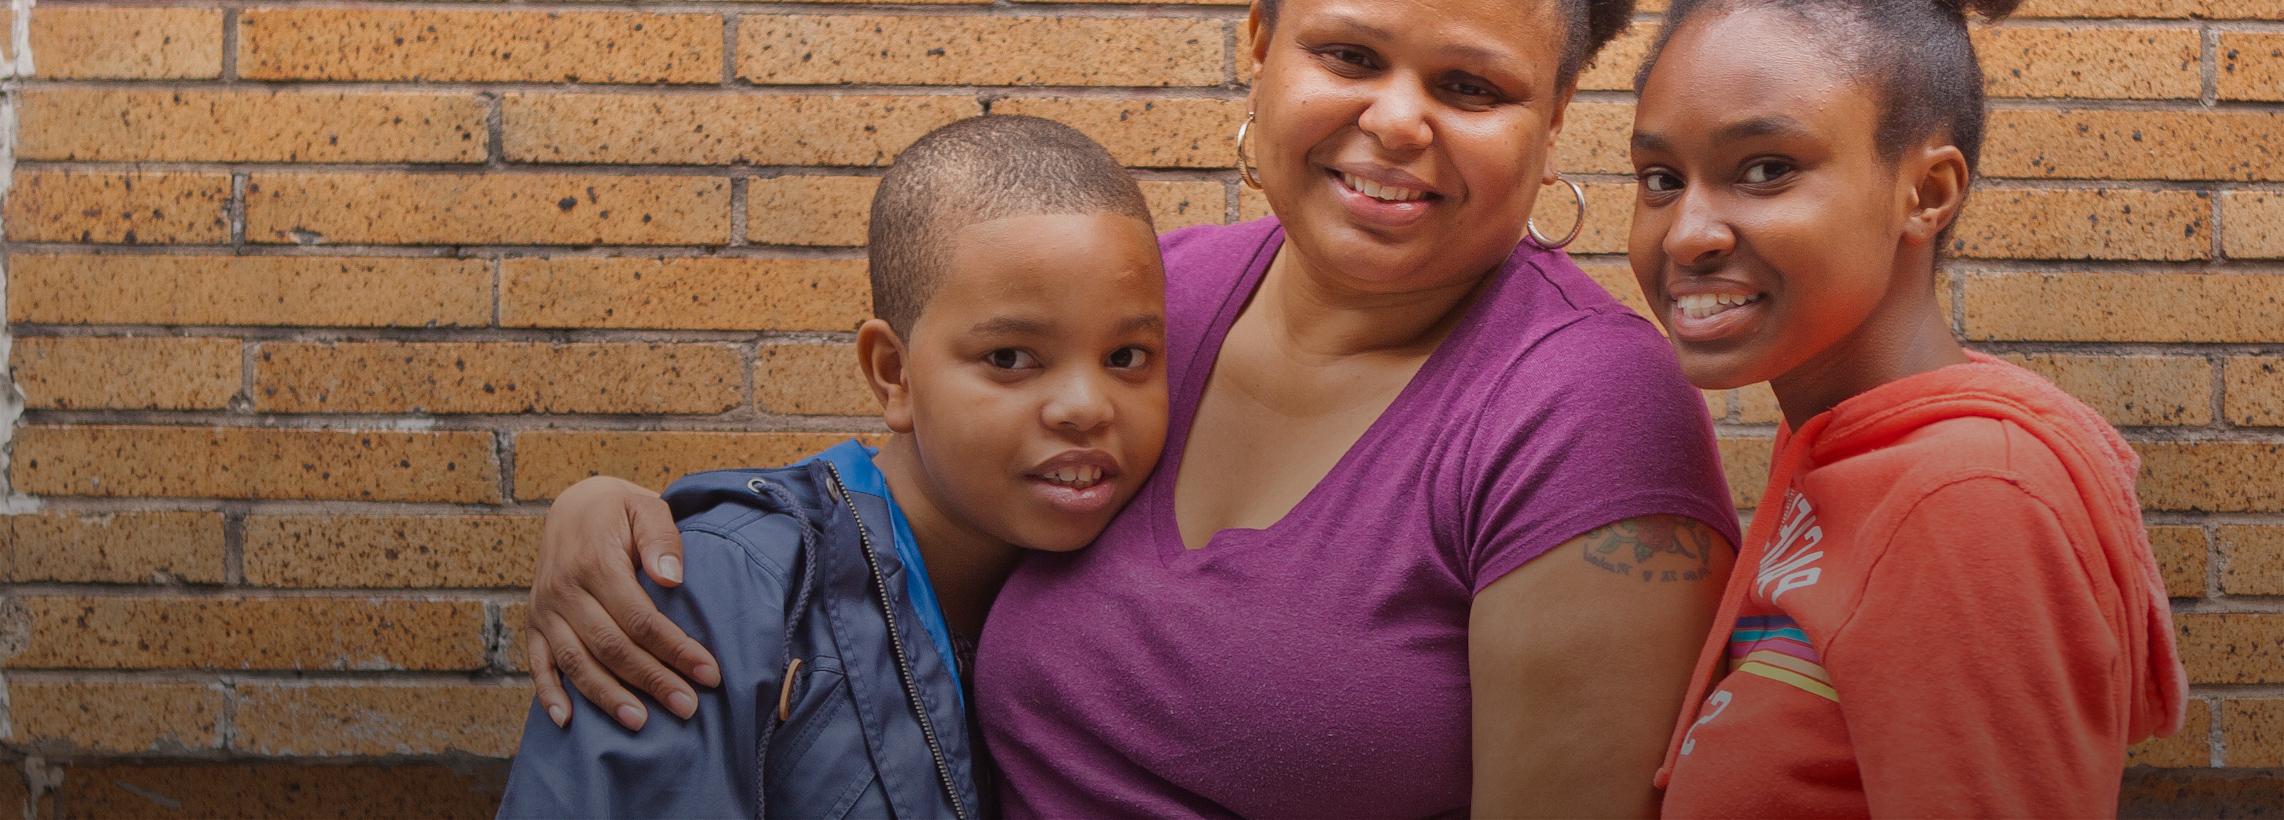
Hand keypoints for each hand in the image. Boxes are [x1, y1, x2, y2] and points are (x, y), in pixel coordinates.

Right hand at [525, 476, 722, 730]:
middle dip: (652, 680)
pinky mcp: (535, 621)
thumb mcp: (645, 507)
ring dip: (607, 696)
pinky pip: (538, 663)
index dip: (675, 649)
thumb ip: (661, 539)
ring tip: (640, 723)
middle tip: (687, 707)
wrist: (573, 505)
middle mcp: (565, 590)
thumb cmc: (620, 510)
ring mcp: (546, 609)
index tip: (708, 673)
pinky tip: (567, 721)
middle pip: (612, 647)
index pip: (640, 618)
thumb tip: (671, 578)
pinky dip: (549, 693)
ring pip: (577, 662)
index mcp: (594, 563)